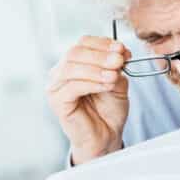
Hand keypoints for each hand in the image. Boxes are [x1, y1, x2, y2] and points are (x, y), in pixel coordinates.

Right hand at [47, 35, 130, 164]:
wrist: (106, 136)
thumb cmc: (109, 110)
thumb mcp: (118, 82)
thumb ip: (117, 67)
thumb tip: (120, 51)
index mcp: (74, 63)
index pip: (83, 43)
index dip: (103, 43)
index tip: (123, 49)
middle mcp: (60, 72)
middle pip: (75, 52)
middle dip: (101, 55)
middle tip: (120, 60)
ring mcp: (56, 87)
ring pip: (72, 67)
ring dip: (97, 68)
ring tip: (114, 75)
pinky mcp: (57, 102)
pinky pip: (73, 86)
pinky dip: (92, 83)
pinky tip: (107, 85)